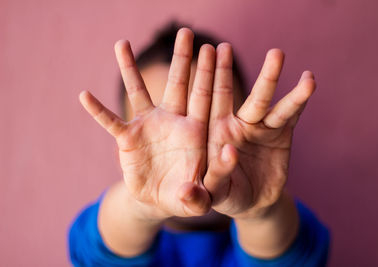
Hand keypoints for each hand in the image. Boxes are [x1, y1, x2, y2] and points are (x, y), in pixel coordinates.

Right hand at [79, 29, 216, 219]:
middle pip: (178, 85)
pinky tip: (84, 95)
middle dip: (182, 59)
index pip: (203, 98)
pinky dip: (98, 111)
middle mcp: (172, 121)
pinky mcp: (128, 140)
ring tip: (121, 42)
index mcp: (195, 131)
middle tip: (186, 31)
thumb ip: (205, 190)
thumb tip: (212, 173)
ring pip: (139, 92)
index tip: (212, 49)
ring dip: (130, 69)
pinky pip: (111, 122)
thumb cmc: (186, 196)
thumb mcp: (198, 198)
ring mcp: (148, 127)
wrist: (160, 199)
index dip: (207, 75)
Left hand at [204, 44, 315, 219]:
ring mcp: (259, 127)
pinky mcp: (280, 134)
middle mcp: (237, 123)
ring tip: (278, 54)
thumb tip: (222, 158)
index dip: (212, 76)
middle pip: (240, 95)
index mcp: (215, 132)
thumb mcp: (213, 194)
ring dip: (271, 78)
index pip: (211, 101)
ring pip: (266, 100)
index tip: (212, 50)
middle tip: (240, 47)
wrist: (252, 201)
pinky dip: (299, 99)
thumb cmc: (227, 195)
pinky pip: (289, 114)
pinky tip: (308, 81)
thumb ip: (209, 182)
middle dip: (239, 71)